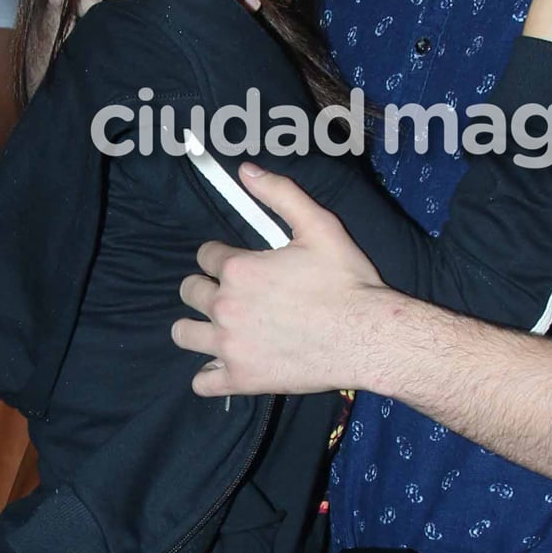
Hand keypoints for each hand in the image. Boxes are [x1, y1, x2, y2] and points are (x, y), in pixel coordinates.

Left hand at [174, 163, 385, 396]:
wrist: (367, 336)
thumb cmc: (346, 281)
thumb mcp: (319, 225)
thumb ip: (280, 194)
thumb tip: (246, 170)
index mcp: (239, 269)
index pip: (205, 255)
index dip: (221, 256)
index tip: (239, 263)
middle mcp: (225, 307)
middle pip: (189, 291)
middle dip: (205, 287)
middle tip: (232, 293)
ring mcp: (229, 346)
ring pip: (184, 334)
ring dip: (197, 327)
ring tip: (220, 326)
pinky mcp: (241, 379)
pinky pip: (202, 382)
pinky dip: (209, 374)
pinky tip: (226, 363)